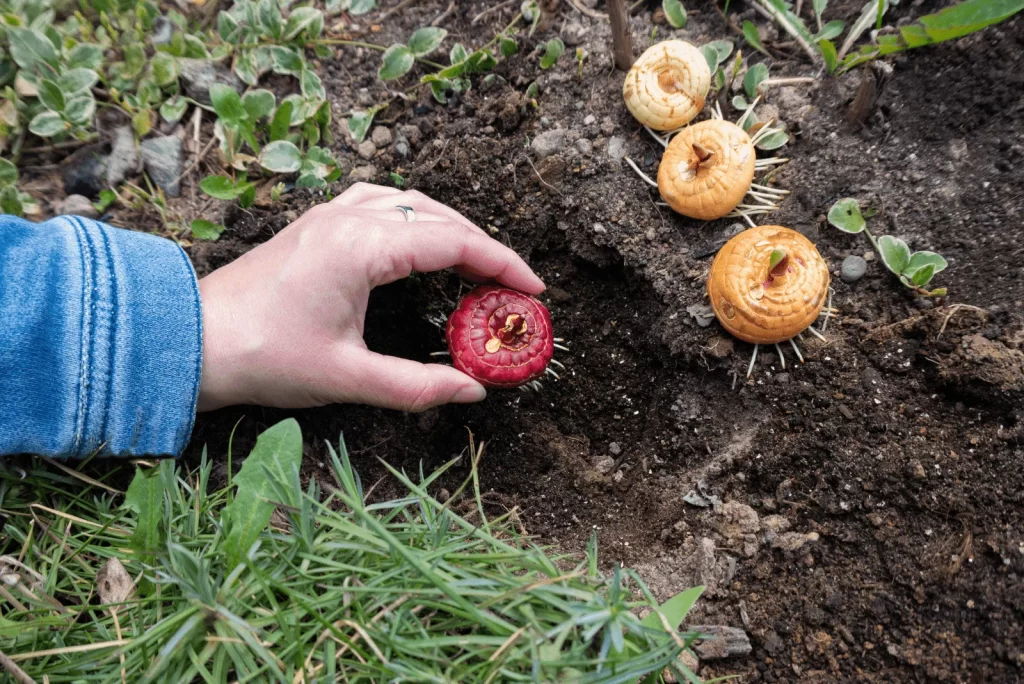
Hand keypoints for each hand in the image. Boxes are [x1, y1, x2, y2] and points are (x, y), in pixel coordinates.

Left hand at [196, 183, 544, 411]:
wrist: (190, 340)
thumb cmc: (264, 356)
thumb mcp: (349, 378)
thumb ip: (418, 386)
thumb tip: (473, 391)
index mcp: (362, 245)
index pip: (453, 242)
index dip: (502, 265)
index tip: (533, 291)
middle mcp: (349, 218)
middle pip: (438, 217)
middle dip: (484, 249)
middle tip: (512, 288)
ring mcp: (330, 216)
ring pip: (411, 204)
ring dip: (451, 229)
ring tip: (477, 264)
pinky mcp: (317, 226)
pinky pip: (380, 204)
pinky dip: (415, 219)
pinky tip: (420, 240)